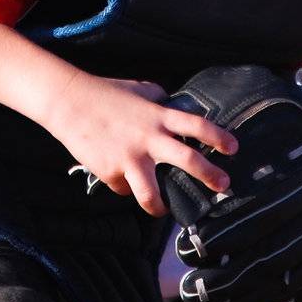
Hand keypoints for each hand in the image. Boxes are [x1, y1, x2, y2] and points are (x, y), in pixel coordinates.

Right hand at [43, 73, 236, 216]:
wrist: (68, 102)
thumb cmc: (105, 92)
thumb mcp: (140, 90)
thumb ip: (159, 100)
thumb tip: (174, 106)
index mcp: (158, 116)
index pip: (197, 126)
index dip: (218, 137)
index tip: (233, 148)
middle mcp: (148, 138)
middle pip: (187, 160)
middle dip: (210, 175)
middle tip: (224, 185)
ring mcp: (129, 158)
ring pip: (151, 193)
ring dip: (161, 206)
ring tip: (166, 210)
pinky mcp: (110, 173)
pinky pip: (123, 187)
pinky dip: (124, 185)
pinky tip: (118, 176)